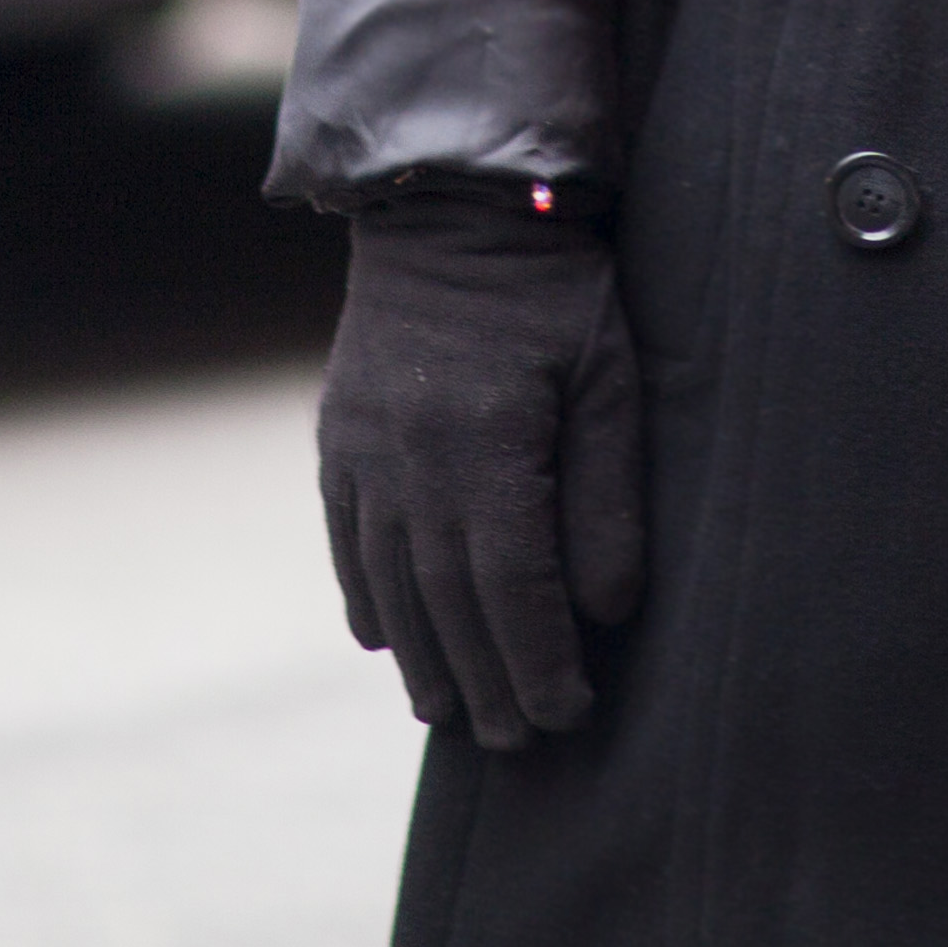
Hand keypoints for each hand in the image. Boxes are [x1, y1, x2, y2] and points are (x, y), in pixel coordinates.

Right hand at [315, 183, 647, 749]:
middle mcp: (408, 462)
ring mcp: (361, 452)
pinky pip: (347, 540)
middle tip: (515, 741)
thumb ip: (607, 495)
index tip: (567, 713)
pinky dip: (366, 597)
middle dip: (485, 680)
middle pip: (446, 601)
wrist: (452, 205)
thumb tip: (609, 611)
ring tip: (451, 714)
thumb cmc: (556, 290)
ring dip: (422, 657)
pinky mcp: (338, 437)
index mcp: (483, 446)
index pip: (512, 587)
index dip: (538, 660)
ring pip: (390, 583)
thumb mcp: (608, 380)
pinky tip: (384, 641)